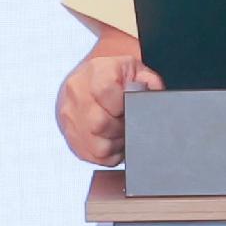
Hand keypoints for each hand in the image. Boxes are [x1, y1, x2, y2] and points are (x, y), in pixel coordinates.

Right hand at [57, 42, 161, 165]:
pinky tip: (111, 139)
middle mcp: (77, 93)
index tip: (128, 106)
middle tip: (127, 122)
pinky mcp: (70, 136)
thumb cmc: (112, 76)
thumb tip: (155, 95)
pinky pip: (93, 156)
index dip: (122, 105)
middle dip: (121, 127)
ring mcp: (70, 116)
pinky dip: (108, 153)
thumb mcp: (134, 69)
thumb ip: (149, 81)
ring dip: (115, 143)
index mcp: (95, 72)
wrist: (86, 80)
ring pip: (98, 145)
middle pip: (101, 123)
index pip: (105, 91)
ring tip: (120, 131)